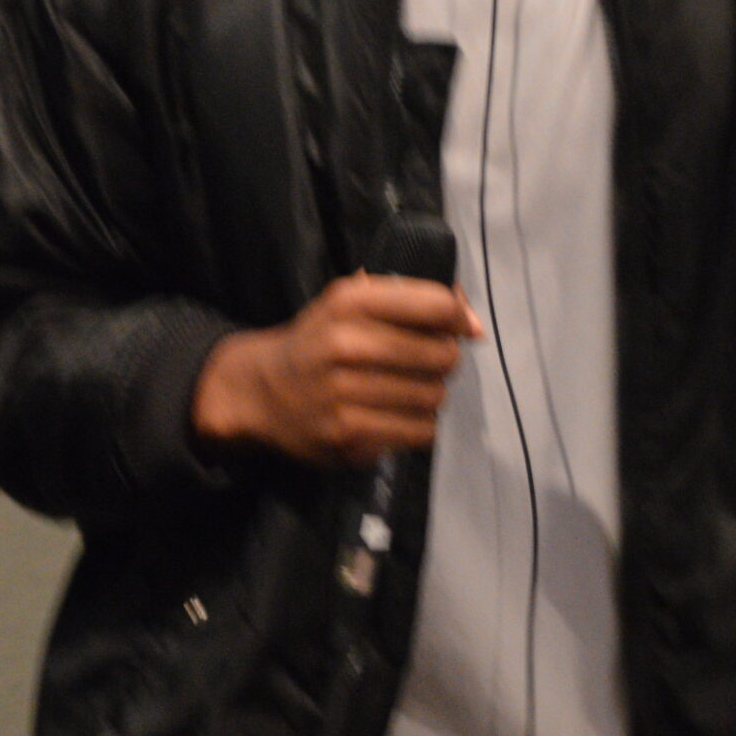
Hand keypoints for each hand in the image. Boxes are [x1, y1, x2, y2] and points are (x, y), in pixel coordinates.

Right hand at [190, 273, 481, 466]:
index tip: (455, 329)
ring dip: (431, 395)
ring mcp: (343, 392)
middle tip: (424, 364)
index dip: (458, 318)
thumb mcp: (351, 304)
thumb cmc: (317, 342)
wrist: (260, 392)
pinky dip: (419, 425)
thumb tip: (475, 327)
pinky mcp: (347, 434)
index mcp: (348, 302)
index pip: (436, 305)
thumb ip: (413, 302)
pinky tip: (398, 416)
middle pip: (441, 355)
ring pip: (433, 396)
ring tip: (407, 391)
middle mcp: (344, 343)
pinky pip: (419, 431)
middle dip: (443, 360)